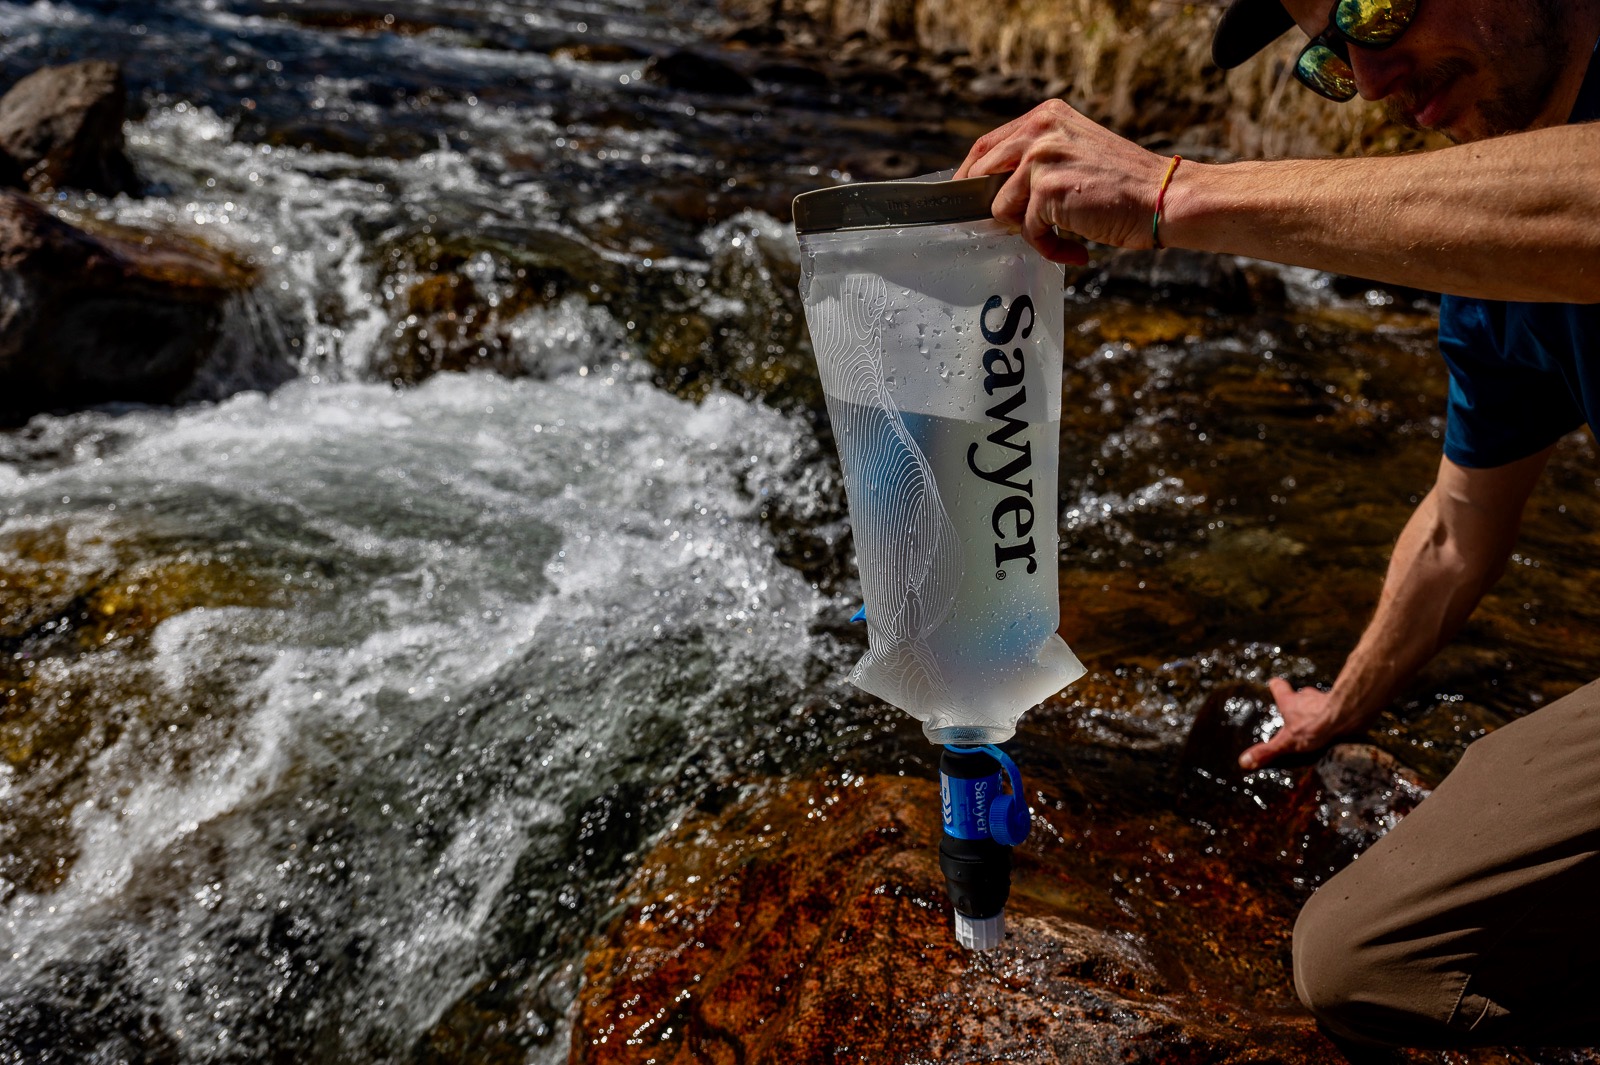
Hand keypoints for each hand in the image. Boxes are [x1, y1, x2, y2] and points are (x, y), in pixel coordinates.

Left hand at [954, 99, 1171, 264]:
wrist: (1161, 198)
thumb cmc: (1123, 185)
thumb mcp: (1074, 152)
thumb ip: (1037, 159)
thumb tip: (993, 192)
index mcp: (1045, 116)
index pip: (987, 145)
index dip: (970, 176)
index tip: (966, 199)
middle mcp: (1039, 129)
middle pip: (982, 174)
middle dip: (988, 208)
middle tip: (1011, 228)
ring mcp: (1040, 157)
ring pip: (1001, 208)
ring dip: (1030, 230)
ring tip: (1063, 235)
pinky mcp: (1046, 189)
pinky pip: (1028, 232)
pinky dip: (1050, 248)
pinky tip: (1077, 249)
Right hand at [1238, 678, 1347, 770]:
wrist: (1346, 717)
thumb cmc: (1314, 726)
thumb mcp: (1287, 742)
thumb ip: (1267, 752)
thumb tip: (1244, 762)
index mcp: (1289, 703)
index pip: (1279, 687)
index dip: (1276, 686)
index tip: (1274, 685)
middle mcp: (1307, 698)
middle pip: (1301, 695)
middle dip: (1300, 702)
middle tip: (1299, 714)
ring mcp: (1326, 700)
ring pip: (1320, 701)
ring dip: (1319, 710)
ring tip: (1321, 723)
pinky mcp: (1343, 706)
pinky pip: (1338, 709)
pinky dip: (1338, 717)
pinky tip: (1340, 729)